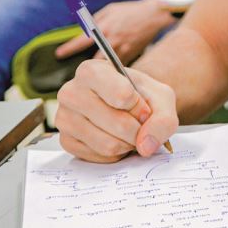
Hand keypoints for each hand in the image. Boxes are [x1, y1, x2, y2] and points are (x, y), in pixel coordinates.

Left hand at [54, 0, 174, 63]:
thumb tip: (84, 28)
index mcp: (104, 27)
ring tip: (93, 77)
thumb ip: (96, 19)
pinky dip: (113, 70)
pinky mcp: (131, 54)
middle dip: (85, 66)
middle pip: (92, 60)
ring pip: (105, 66)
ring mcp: (122, 48)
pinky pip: (119, 66)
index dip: (68, 48)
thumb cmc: (130, 11)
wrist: (153, 15)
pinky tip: (111, 74)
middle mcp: (111, 40)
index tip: (58, 54)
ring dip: (99, 70)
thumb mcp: (110, 10)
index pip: (81, 40)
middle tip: (78, 72)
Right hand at [55, 59, 177, 162]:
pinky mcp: (65, 141)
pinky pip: (99, 157)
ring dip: (128, 144)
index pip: (122, 95)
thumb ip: (163, 119)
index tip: (144, 107)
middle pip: (116, 122)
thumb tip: (146, 145)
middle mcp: (71, 92)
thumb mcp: (162, 98)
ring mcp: (64, 118)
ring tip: (130, 132)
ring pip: (107, 143)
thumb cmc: (141, 95)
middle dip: (138, 130)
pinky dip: (115, 154)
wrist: (128, 105)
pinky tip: (116, 138)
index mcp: (91, 70)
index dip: (141, 107)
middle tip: (141, 125)